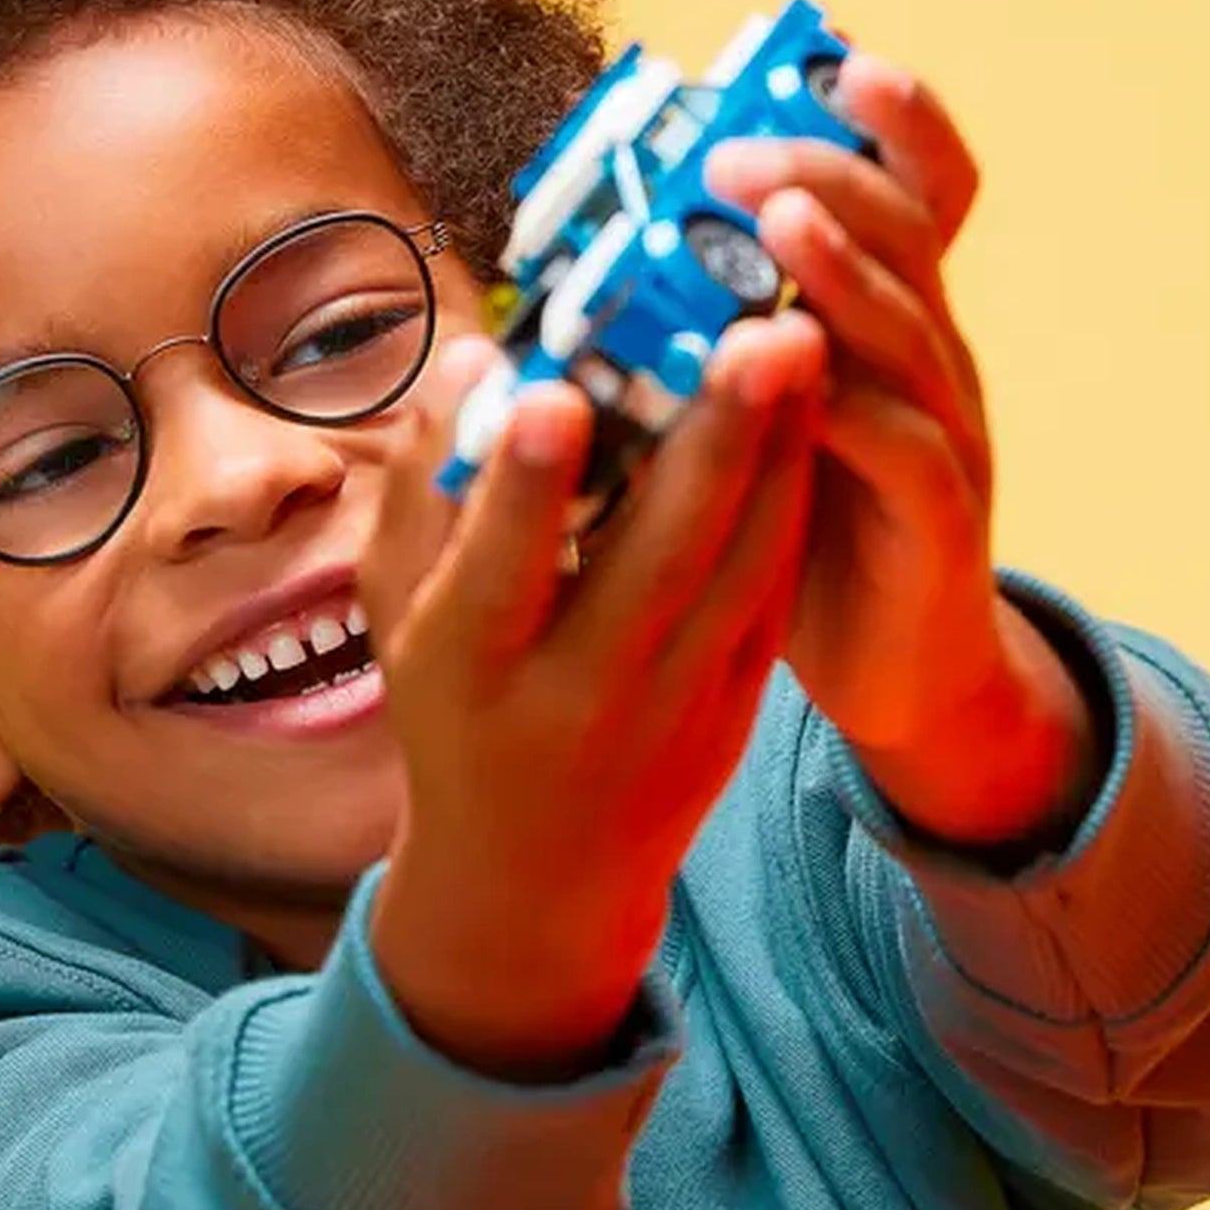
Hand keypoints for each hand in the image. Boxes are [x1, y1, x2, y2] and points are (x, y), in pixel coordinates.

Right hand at [358, 319, 824, 1078]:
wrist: (535, 879)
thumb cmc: (451, 705)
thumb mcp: (398, 611)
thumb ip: (426, 487)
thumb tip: (476, 357)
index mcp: (469, 666)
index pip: (501, 570)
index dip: (528, 485)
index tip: (557, 393)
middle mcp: (576, 692)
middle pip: (658, 558)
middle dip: (713, 439)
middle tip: (761, 330)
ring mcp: (670, 706)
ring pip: (740, 569)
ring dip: (779, 453)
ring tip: (805, 342)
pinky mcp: (735, 709)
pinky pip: (771, 594)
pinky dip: (792, 505)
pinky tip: (811, 418)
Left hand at [706, 53, 1097, 843]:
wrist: (900, 672)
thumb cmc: (806, 521)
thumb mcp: (764, 407)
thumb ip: (712, 332)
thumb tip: (596, 254)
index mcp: (886, 316)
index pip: (915, 192)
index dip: (894, 123)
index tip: (838, 60)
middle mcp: (929, 355)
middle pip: (906, 234)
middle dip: (829, 173)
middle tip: (737, 150)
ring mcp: (946, 432)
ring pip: (908, 328)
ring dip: (842, 267)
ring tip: (779, 217)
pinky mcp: (939, 518)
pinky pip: (901, 448)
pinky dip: (849, 407)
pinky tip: (796, 376)